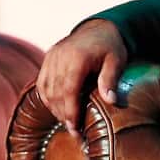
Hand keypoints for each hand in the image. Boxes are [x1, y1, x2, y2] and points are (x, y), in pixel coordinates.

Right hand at [36, 19, 127, 136]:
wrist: (100, 27)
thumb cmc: (111, 46)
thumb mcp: (116, 61)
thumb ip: (110, 79)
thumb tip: (111, 100)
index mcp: (77, 58)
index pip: (69, 90)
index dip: (70, 111)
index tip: (76, 128)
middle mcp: (60, 57)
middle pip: (56, 93)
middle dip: (64, 115)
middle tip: (75, 133)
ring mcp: (52, 56)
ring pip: (46, 89)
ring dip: (55, 109)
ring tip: (67, 123)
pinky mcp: (48, 57)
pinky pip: (42, 82)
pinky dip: (47, 98)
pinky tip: (57, 109)